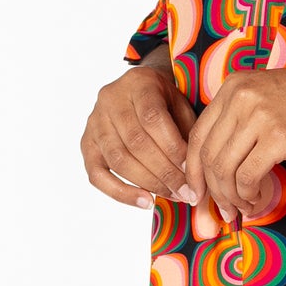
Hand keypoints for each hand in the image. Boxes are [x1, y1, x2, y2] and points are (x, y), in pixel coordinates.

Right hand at [81, 55, 196, 205]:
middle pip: (136, 142)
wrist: (139, 92)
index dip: (173, 148)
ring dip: (149, 183)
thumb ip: (188, 134)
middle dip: (165, 172)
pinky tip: (145, 202)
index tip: (192, 171)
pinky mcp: (87, 145)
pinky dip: (121, 193)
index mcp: (137, 83)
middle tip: (187, 192)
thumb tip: (199, 176)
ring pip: (119, 160)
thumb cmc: (166, 103)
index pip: (153, 119)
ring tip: (173, 196)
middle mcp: (110, 100)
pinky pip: (97, 175)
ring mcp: (94, 123)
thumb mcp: (181, 106)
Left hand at [182, 61, 285, 219]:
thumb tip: (221, 165)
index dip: (194, 171)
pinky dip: (249, 195)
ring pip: (225, 169)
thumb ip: (241, 119)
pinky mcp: (279, 136)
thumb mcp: (268, 96)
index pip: (197, 135)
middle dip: (211, 191)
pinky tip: (258, 201)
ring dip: (231, 198)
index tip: (199, 193)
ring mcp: (258, 116)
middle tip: (221, 211)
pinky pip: (248, 176)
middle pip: (207, 155)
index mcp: (233, 87)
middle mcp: (239, 98)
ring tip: (243, 209)